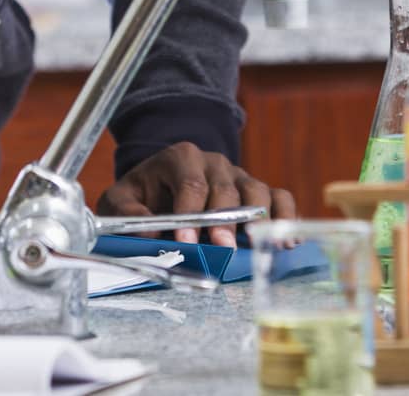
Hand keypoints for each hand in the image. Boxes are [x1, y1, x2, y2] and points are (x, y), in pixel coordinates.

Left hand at [96, 141, 296, 246]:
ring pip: (256, 192)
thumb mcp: (120, 200)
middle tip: (222, 250)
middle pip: (225, 190)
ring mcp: (239, 176)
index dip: (190, 213)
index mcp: (181, 158)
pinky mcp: (256, 192)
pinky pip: (279, 197)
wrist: (161, 186)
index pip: (190, 183)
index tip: (185, 241)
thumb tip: (149, 232)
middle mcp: (214, 163)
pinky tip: (287, 240)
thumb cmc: (142, 196)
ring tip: (260, 246)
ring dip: (259, 221)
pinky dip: (286, 216)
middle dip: (223, 222)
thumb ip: (126, 213)